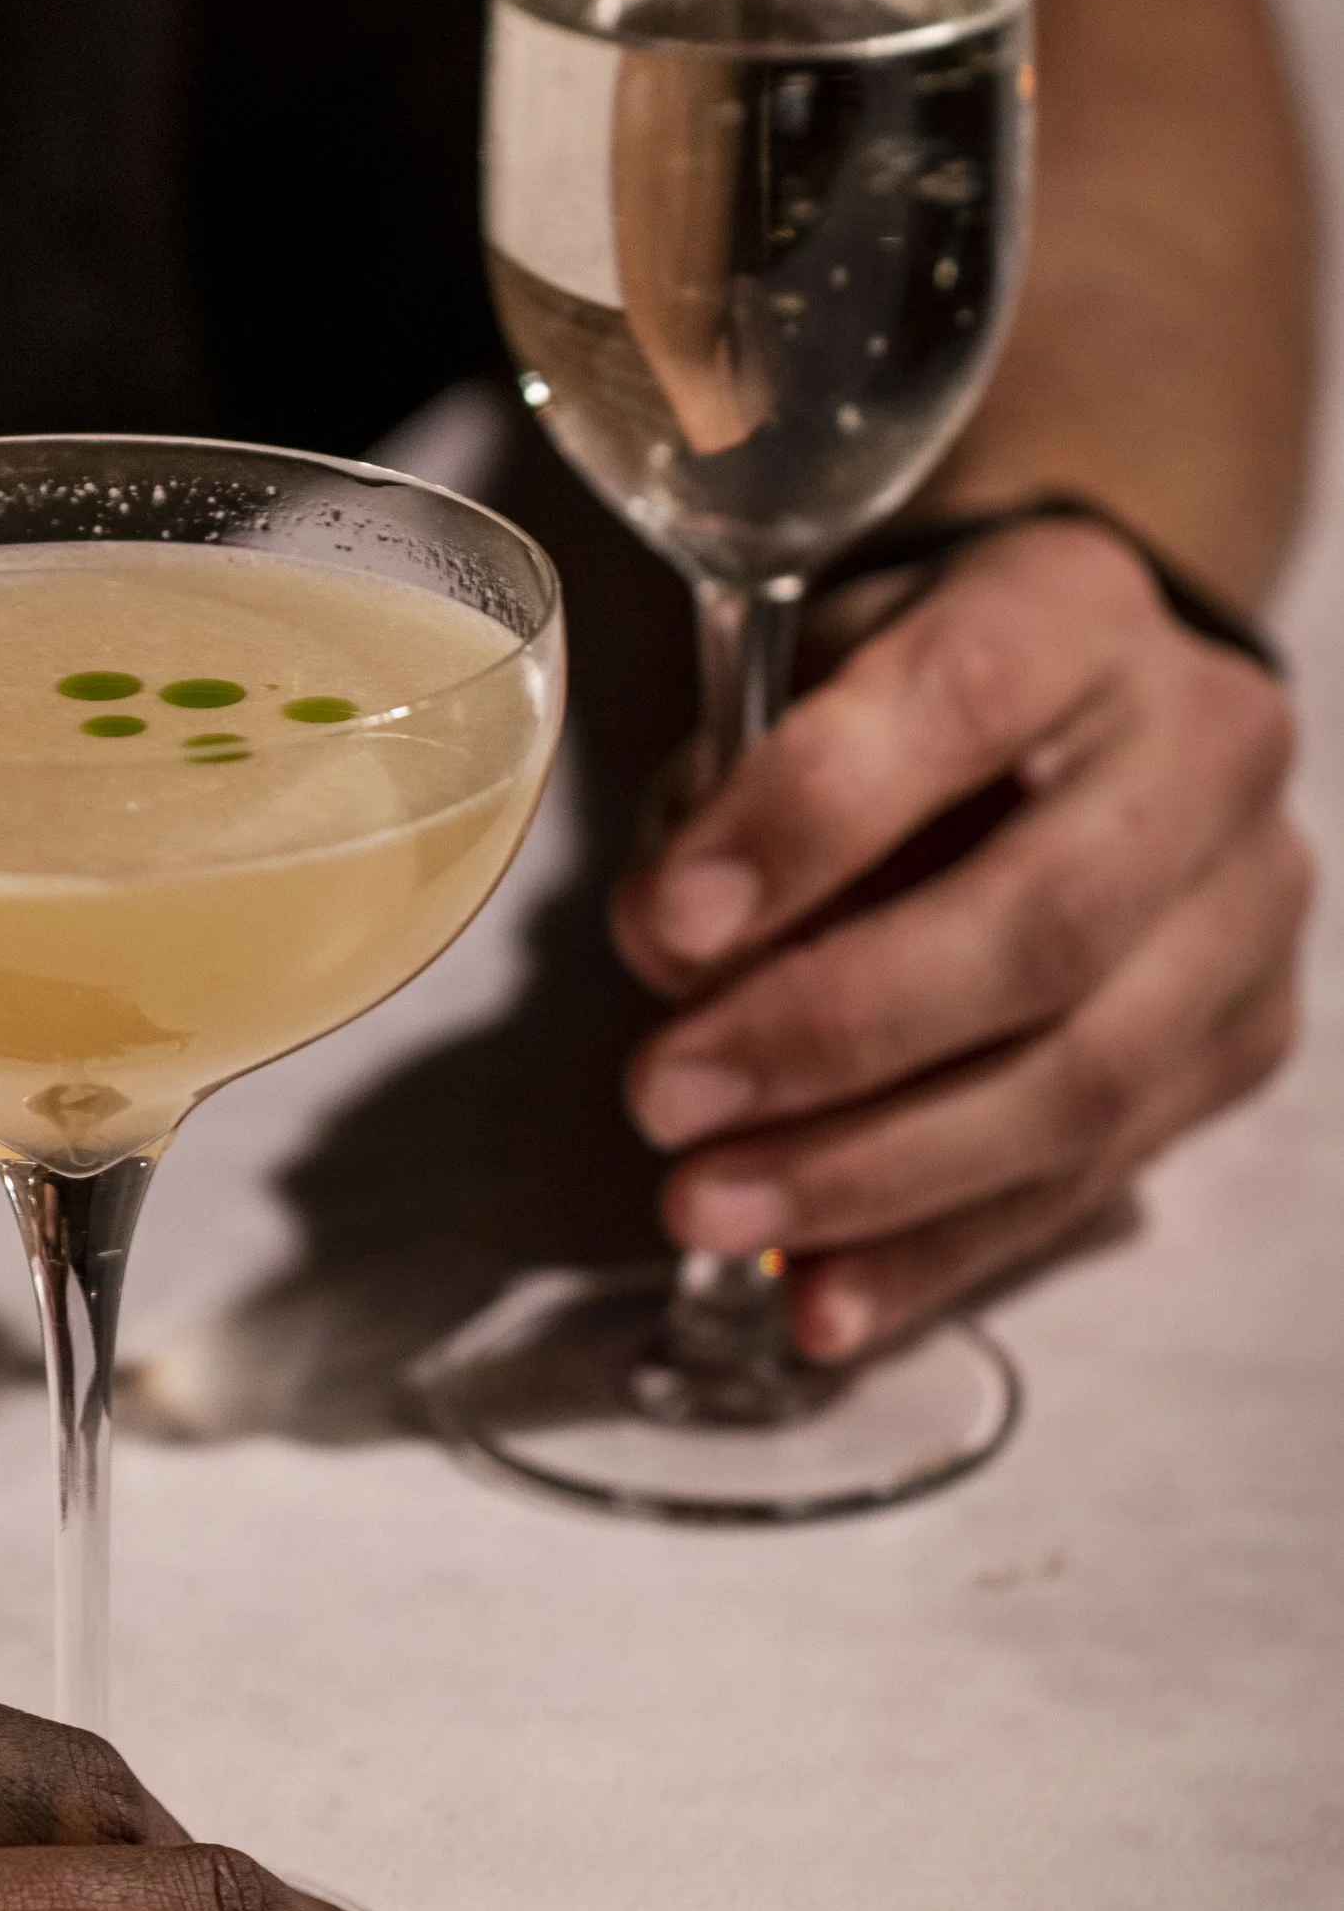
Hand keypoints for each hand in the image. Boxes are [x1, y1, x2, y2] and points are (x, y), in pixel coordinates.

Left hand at [612, 520, 1310, 1357]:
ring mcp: (1247, 907)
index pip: (964, 702)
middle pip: (1043, 925)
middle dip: (831, 1034)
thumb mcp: (806, 671)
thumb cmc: (904, 692)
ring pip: (1083, 1080)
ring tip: (709, 1211)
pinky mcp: (1245, 1043)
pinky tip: (821, 1301)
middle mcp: (1201, 747)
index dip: (809, 823)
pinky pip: (1091, 1182)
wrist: (1079, 704)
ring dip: (874, 1174)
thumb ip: (741, 795)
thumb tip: (678, 967)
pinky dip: (938, 1252)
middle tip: (665, 1099)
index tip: (663, 928)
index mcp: (1074, 610)